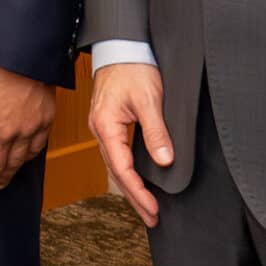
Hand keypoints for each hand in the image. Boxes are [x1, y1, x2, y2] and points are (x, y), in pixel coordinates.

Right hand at [88, 63, 171, 225]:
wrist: (120, 47)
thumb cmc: (132, 69)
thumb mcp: (149, 99)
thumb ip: (156, 131)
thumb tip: (164, 160)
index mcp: (106, 127)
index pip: (123, 169)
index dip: (139, 192)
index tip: (153, 209)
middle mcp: (100, 131)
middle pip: (116, 173)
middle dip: (134, 198)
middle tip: (151, 218)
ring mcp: (103, 129)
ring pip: (116, 166)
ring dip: (130, 188)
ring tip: (146, 207)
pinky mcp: (109, 125)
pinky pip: (117, 155)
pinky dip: (127, 172)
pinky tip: (136, 181)